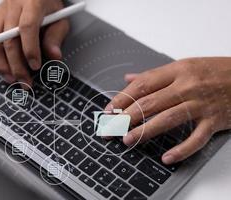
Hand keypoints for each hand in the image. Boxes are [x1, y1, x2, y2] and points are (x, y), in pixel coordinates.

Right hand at [0, 0, 68, 86]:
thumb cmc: (47, 6)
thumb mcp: (59, 19)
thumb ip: (56, 37)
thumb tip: (54, 56)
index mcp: (32, 3)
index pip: (27, 27)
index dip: (30, 50)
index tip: (35, 66)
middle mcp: (12, 6)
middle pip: (8, 40)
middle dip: (16, 66)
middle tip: (24, 81)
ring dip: (0, 65)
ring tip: (11, 78)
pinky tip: (1, 67)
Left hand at [107, 57, 230, 164]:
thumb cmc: (216, 71)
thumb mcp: (184, 66)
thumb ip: (154, 74)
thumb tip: (129, 79)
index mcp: (177, 70)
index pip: (142, 84)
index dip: (122, 98)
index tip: (109, 110)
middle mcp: (187, 86)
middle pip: (150, 102)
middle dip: (126, 116)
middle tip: (111, 128)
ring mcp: (201, 104)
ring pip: (168, 118)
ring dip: (145, 131)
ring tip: (128, 139)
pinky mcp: (215, 120)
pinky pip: (197, 138)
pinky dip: (182, 150)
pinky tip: (167, 158)